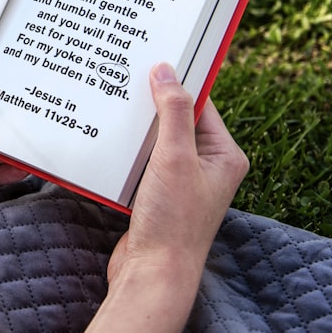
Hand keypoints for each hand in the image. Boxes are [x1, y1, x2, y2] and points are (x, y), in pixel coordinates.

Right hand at [46, 63, 246, 332]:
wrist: (153, 275)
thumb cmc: (173, 223)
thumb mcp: (174, 159)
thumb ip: (173, 112)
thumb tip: (166, 70)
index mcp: (225, 154)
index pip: (201, 103)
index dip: (177, 80)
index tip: (152, 56)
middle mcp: (207, 166)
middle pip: (176, 118)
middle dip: (150, 102)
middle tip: (124, 75)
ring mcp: (181, 181)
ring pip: (155, 139)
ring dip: (135, 127)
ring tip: (111, 103)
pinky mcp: (157, 193)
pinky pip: (141, 159)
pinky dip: (126, 149)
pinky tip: (106, 138)